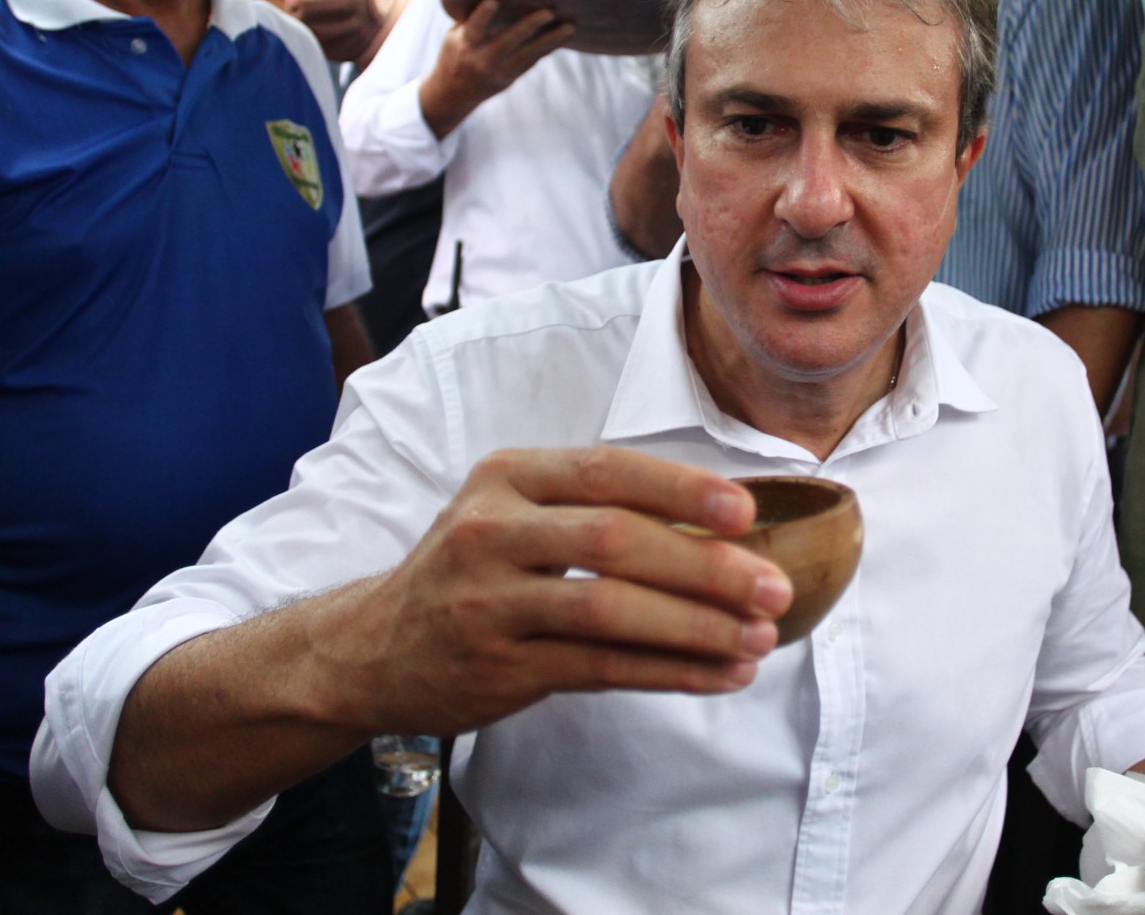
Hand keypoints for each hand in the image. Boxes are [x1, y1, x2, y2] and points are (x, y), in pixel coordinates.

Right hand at [341, 447, 793, 735]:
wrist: (372, 647)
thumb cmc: (470, 570)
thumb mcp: (513, 512)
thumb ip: (593, 507)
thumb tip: (719, 519)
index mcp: (507, 476)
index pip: (606, 471)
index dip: (680, 490)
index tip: (745, 511)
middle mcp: (491, 531)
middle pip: (614, 540)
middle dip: (704, 565)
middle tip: (773, 587)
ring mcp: (489, 601)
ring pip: (608, 610)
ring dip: (695, 626)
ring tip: (757, 637)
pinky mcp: (498, 666)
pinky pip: (600, 669)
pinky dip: (669, 671)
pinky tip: (718, 674)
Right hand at [418, 0, 574, 137]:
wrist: (454, 94)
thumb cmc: (454, 54)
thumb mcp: (453, 37)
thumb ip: (469, 19)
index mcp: (464, 45)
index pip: (474, 29)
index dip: (482, 15)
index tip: (493, 0)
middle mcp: (483, 60)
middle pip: (508, 41)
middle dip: (529, 26)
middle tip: (549, 11)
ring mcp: (499, 71)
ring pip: (528, 55)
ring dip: (551, 40)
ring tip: (570, 27)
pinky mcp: (511, 78)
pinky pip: (533, 62)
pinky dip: (548, 48)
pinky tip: (564, 36)